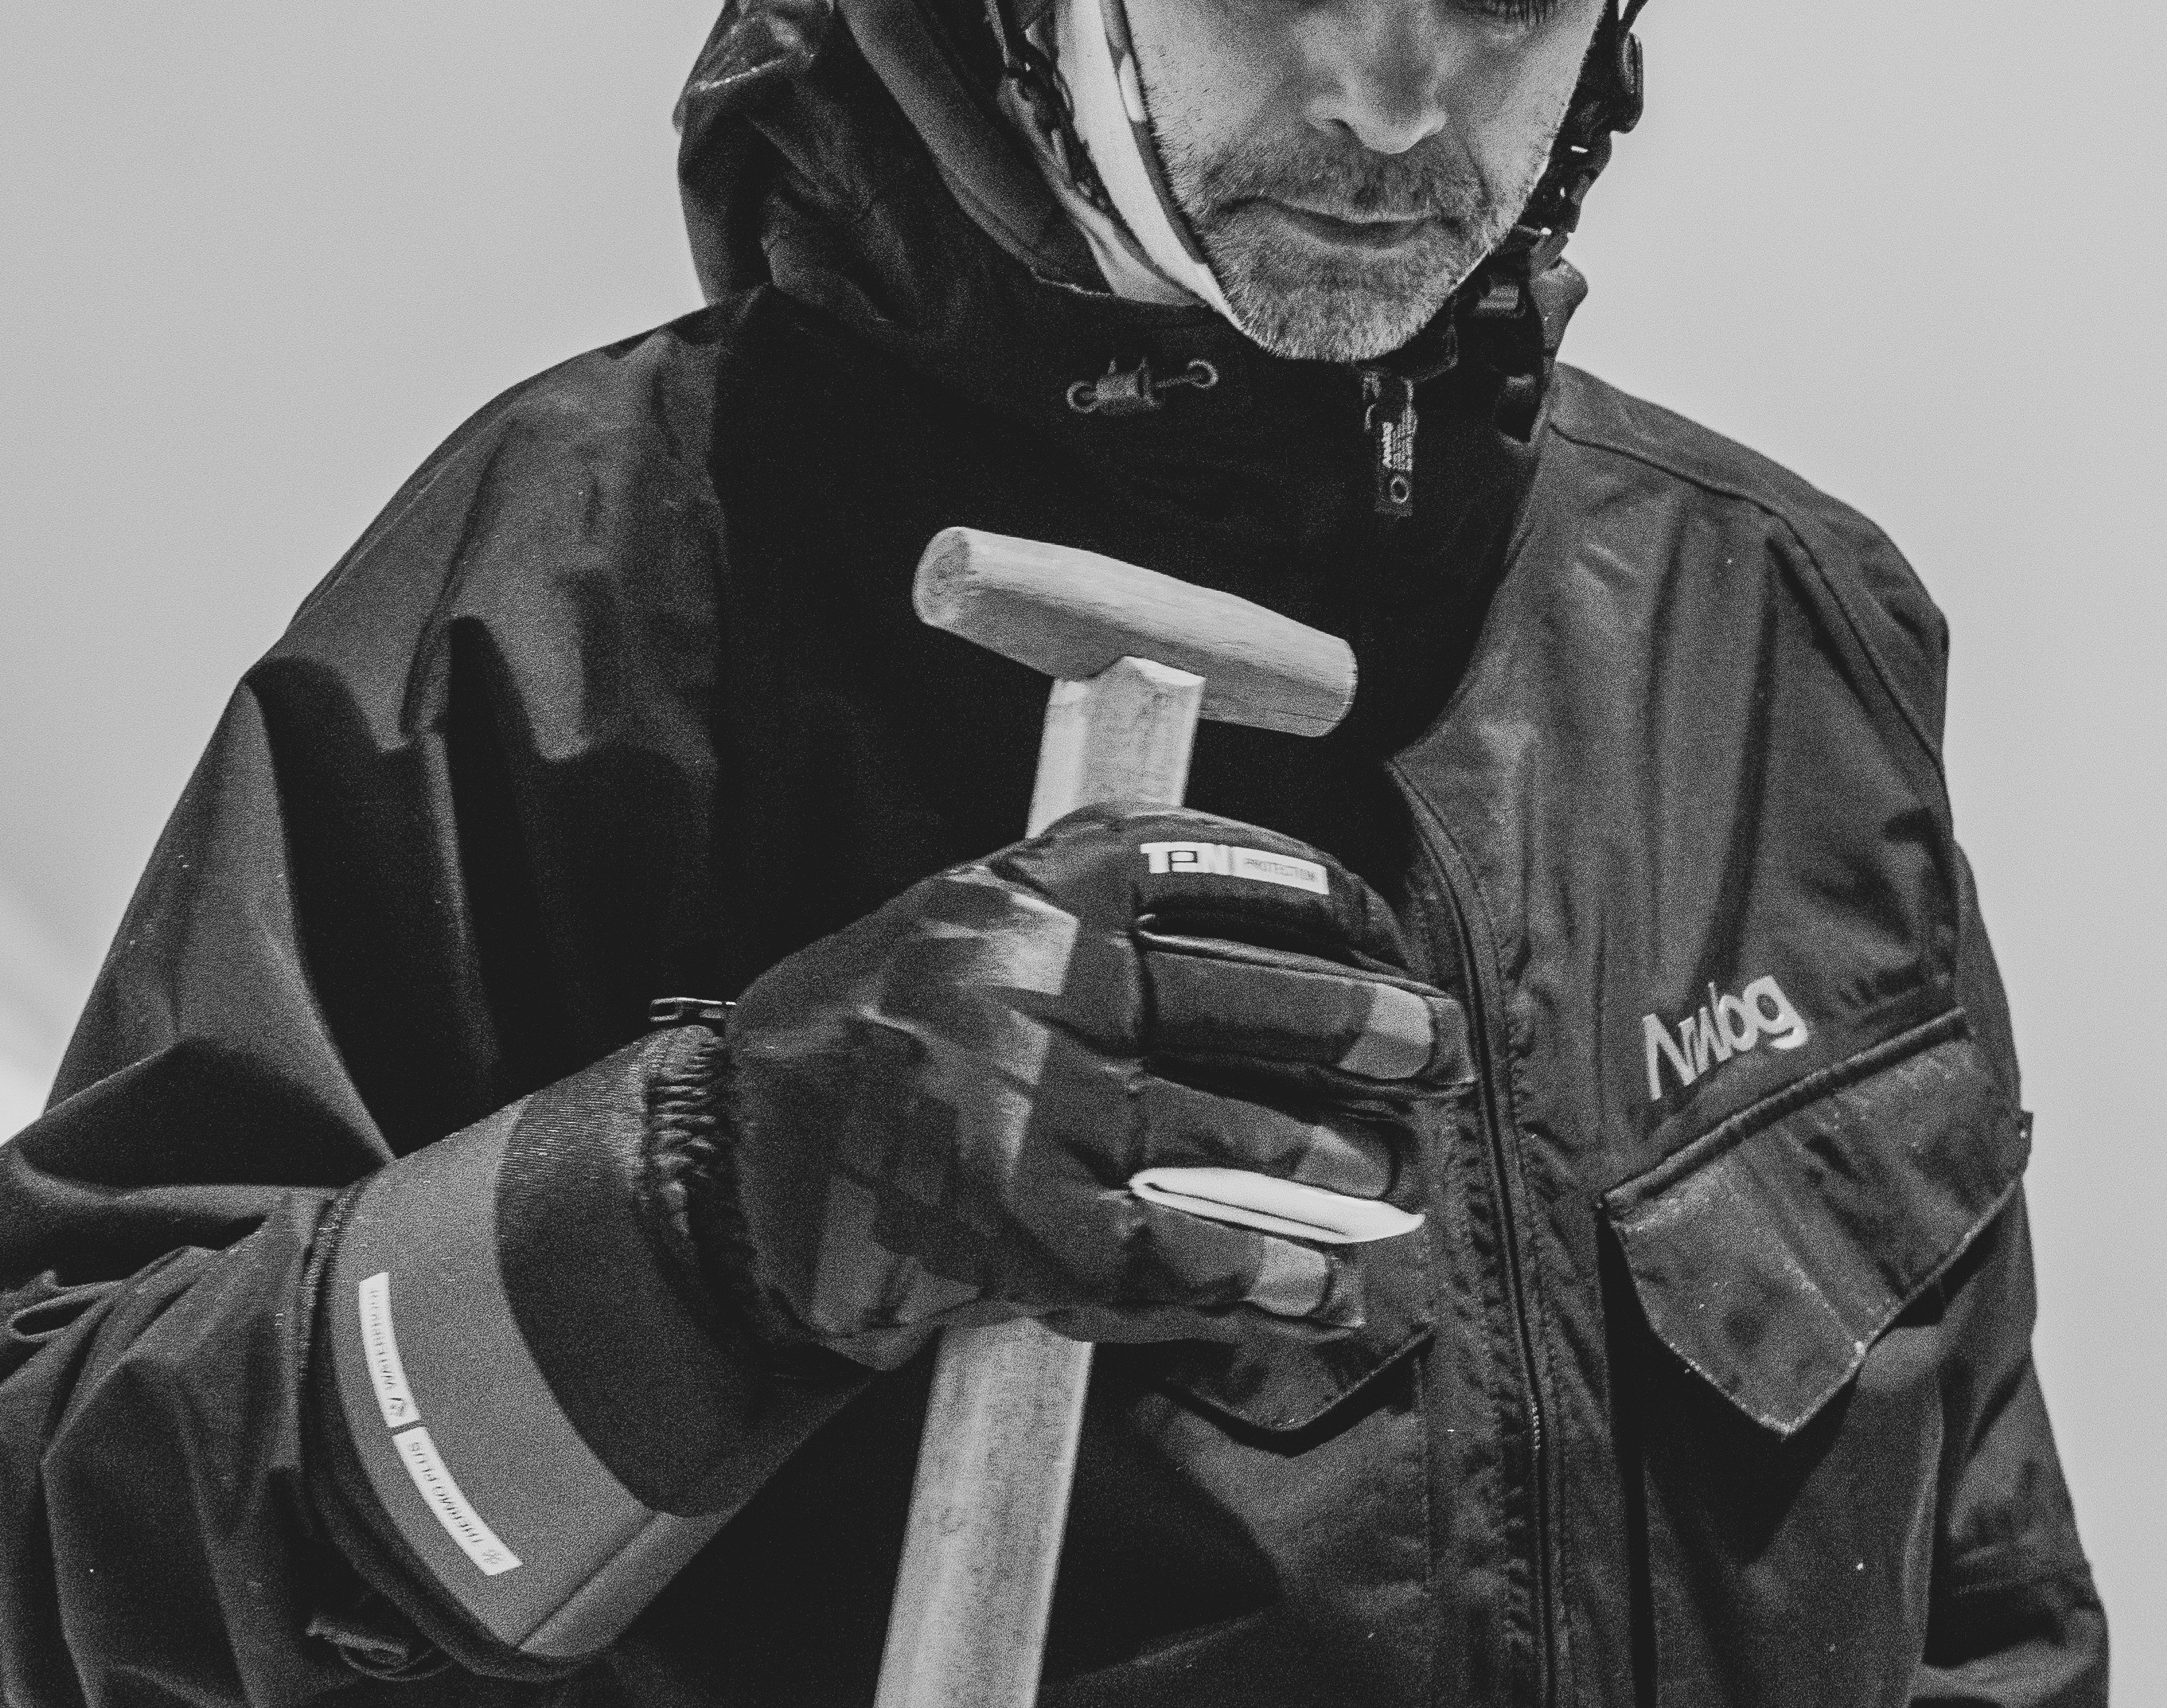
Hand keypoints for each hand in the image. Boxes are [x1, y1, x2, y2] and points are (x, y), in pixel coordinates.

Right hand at [712, 808, 1467, 1365]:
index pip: (1214, 869)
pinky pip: (1182, 1257)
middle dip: (1373, 1026)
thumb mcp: (959, 922)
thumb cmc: (870, 1049)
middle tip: (1439, 1048)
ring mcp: (1029, 1109)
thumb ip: (1087, 910)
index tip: (1384, 936)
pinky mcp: (1016, 1231)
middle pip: (1253, 996)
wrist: (727, 1179)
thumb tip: (1278, 933)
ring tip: (1393, 1178)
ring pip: (1236, 1134)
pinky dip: (1271, 1282)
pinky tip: (1325, 1296)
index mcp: (1028, 891)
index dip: (1327, 904)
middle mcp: (1036, 984)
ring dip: (1343, 1164)